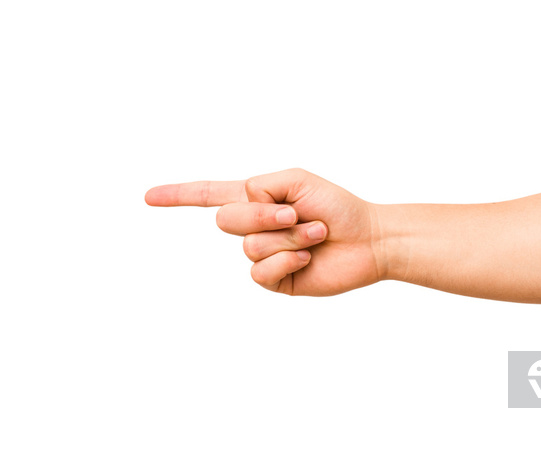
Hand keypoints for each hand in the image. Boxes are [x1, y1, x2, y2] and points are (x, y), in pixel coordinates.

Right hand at [145, 168, 383, 295]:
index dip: (178, 195)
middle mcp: (255, 228)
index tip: (148, 197)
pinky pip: (261, 271)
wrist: (368, 239)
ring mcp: (264, 255)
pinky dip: (288, 260)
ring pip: (250, 246)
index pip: (209, 195)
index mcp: (257, 200)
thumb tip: (241, 207)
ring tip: (315, 234)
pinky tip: (309, 257)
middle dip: (264, 215)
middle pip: (226, 220)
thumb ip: (260, 186)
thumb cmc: (338, 206)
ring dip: (289, 237)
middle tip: (297, 216)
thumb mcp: (296, 180)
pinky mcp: (276, 280)